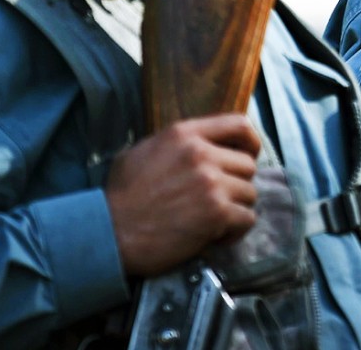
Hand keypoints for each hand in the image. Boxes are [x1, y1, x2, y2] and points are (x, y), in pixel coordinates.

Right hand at [105, 114, 261, 276]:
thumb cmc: (120, 196)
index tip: (249, 155)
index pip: (239, 124)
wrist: (109, 233)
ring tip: (212, 220)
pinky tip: (214, 236)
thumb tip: (199, 145)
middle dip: (236, 184)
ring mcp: (211, 183)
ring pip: (250, 193)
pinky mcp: (217, 213)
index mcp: (184, 133)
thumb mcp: (141, 151)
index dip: (251, 142)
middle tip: (218, 200)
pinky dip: (234, 231)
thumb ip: (174, 144)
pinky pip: (247, 218)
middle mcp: (201, 153)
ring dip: (235, 209)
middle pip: (247, 165)